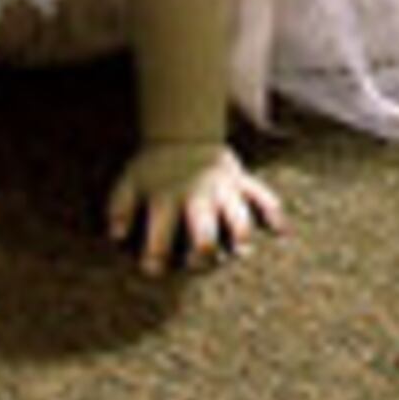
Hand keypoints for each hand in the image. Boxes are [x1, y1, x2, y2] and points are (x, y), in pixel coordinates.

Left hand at [107, 140, 284, 273]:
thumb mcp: (129, 182)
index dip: (155, 258)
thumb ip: (119, 208)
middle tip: (196, 262)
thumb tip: (116, 236)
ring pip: (239, 216)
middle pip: (205, 232)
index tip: (153, 269)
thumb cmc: (154, 166)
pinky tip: (282, 231)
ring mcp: (223, 188)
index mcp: (168, 198)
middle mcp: (198, 195)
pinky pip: (263, 195)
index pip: (160, 236)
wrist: (183, 130)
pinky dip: (274, 212)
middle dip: (202, 253)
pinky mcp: (242, 180)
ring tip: (240, 251)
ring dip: (240, 236)